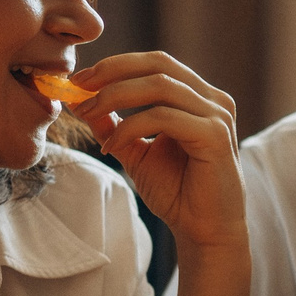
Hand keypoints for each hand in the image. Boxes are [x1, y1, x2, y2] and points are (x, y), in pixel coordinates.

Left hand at [69, 51, 245, 253]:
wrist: (204, 232)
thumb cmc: (177, 192)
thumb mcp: (136, 152)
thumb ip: (113, 125)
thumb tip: (79, 100)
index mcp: (198, 97)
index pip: (155, 63)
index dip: (115, 65)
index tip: (78, 81)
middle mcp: (213, 99)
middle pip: (158, 63)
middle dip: (112, 71)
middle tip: (78, 87)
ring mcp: (217, 115)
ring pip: (159, 85)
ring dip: (115, 96)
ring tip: (87, 114)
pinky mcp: (215, 136)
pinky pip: (164, 117)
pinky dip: (131, 126)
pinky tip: (111, 146)